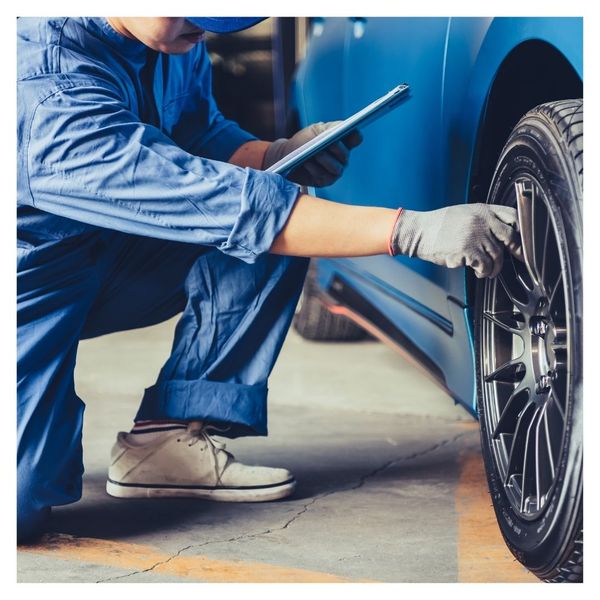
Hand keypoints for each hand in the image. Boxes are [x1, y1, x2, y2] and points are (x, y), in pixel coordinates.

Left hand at [263, 121, 362, 186]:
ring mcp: (334, 171)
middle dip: (337, 148)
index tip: (352, 130)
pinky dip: (313, 168)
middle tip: (331, 143)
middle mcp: (342, 159)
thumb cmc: (303, 141)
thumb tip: (343, 127)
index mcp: (343, 143)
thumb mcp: (315, 131)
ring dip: (325, 159)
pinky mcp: (324, 181)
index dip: (355, 135)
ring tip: (316, 153)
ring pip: (335, 167)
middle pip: (345, 154)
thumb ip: (329, 128)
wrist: (287, 156)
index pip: (356, 138)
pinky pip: (322, 175)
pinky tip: (307, 162)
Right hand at [389, 203, 522, 277]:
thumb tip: (501, 234)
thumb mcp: (464, 213)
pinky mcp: (468, 251)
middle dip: (517, 251)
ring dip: (494, 267)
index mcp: (482, 210)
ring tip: (487, 270)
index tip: (524, 240)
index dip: (522, 229)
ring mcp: (475, 236)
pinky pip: (484, 266)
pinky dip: (483, 272)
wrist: (419, 232)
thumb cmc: (438, 225)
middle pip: (510, 237)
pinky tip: (478, 272)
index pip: (512, 216)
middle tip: (518, 258)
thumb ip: (483, 219)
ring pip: (497, 256)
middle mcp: (482, 221)